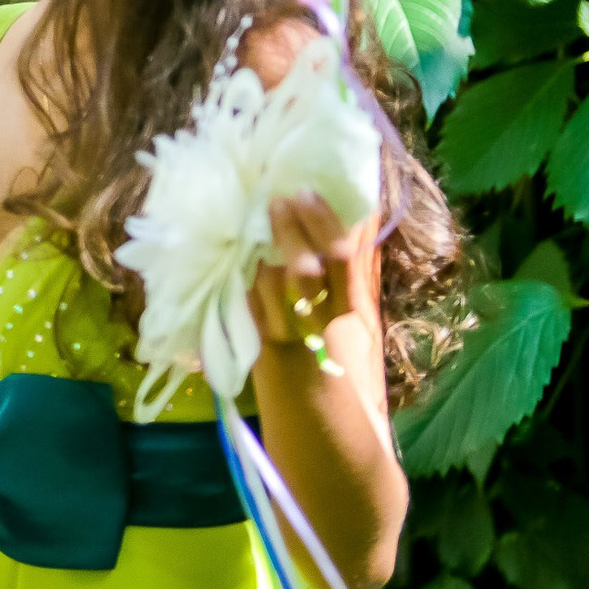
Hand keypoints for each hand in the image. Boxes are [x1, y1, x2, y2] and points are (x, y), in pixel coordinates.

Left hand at [248, 192, 366, 356]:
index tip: (306, 192)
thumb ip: (344, 264)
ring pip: (271, 283)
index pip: (340, 257)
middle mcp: (321, 317)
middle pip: (305, 269)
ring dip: (261, 250)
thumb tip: (349, 212)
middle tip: (276, 200)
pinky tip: (240, 253)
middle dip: (289, 230)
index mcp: (348, 302)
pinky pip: (248, 300)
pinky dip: (243, 275)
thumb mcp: (345, 302)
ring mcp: (289, 329)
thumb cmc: (332, 337)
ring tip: (253, 221)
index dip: (322, 221)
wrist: (313, 395)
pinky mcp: (261, 337)